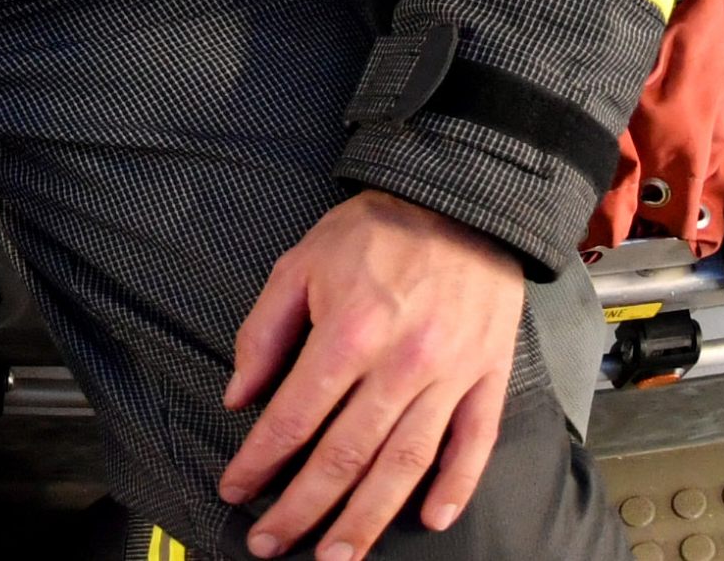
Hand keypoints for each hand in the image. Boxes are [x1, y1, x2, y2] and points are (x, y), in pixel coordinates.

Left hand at [219, 190, 522, 560]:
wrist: (461, 197)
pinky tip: (429, 520)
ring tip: (336, 556)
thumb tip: (240, 395)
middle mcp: (400, 363)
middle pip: (344, 457)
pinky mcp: (487, 378)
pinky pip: (473, 446)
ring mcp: (449, 375)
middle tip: (270, 544)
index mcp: (349, 332)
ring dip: (365, 520)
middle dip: (301, 510)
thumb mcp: (300, 261)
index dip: (259, 462)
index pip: (293, 418)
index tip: (237, 491)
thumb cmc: (378, 228)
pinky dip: (453, 488)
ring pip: (403, 466)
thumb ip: (265, 331)